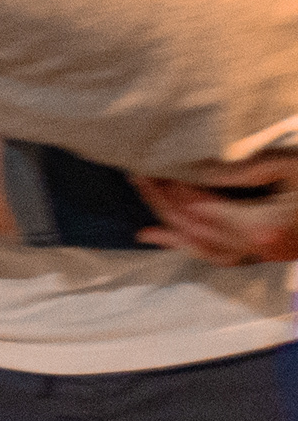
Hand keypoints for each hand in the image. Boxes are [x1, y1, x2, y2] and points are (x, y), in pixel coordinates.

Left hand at [135, 152, 297, 265]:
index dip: (176, 190)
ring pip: (206, 250)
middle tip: (139, 180)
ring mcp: (264, 255)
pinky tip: (176, 241)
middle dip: (164, 206)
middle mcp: (257, 246)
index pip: (201, 209)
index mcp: (261, 225)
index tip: (156, 169)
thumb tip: (199, 170)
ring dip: (174, 234)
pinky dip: (197, 249)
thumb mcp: (288, 164)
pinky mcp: (269, 255)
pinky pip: (224, 257)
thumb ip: (242, 170)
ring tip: (146, 228)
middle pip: (197, 231)